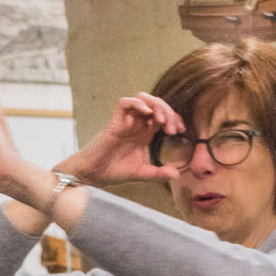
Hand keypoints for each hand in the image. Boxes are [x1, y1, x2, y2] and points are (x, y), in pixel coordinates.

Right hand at [59, 93, 183, 186]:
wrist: (94, 175)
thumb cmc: (114, 172)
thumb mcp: (142, 173)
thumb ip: (159, 173)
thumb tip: (177, 175)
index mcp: (143, 133)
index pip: (162, 117)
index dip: (174, 119)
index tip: (181, 130)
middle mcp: (136, 124)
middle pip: (156, 106)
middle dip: (168, 113)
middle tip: (172, 129)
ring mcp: (125, 121)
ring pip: (143, 100)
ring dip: (156, 105)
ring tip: (162, 120)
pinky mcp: (114, 122)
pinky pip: (125, 103)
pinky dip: (138, 104)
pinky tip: (147, 113)